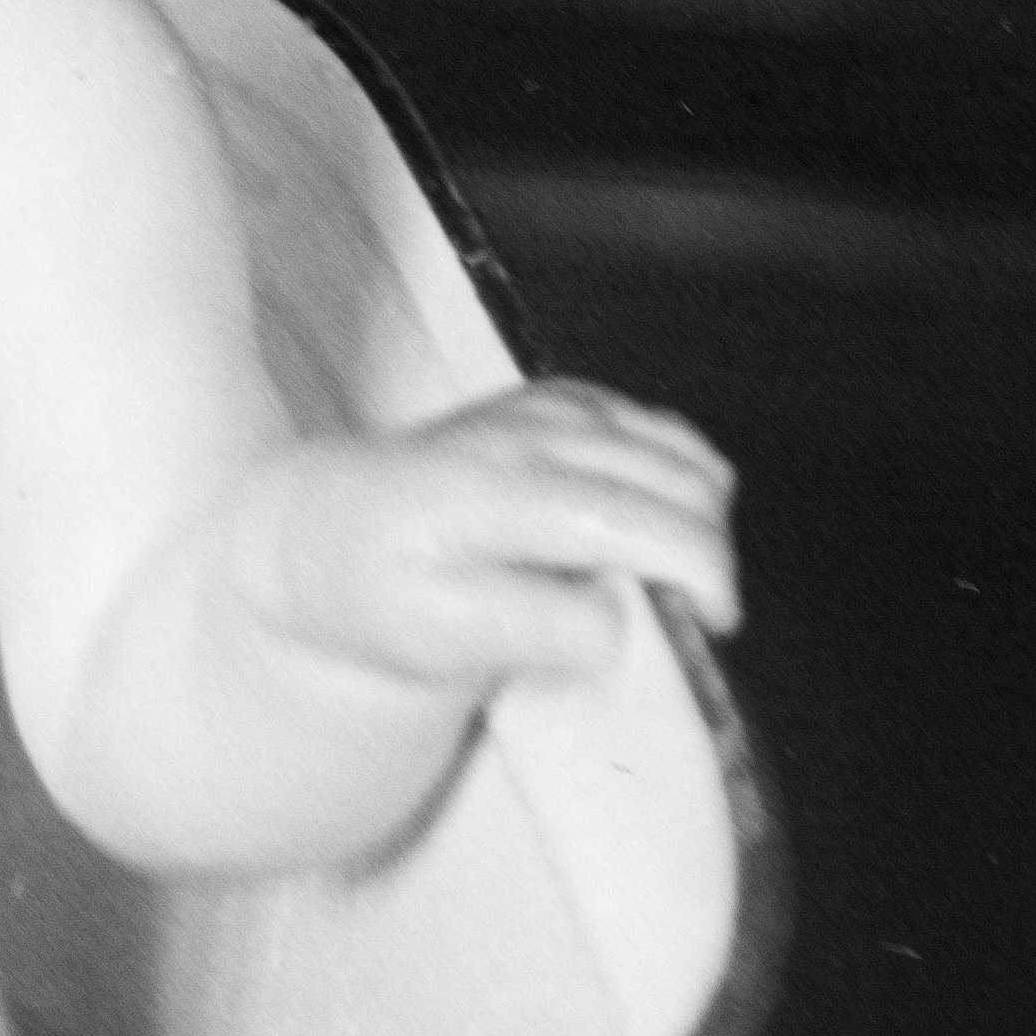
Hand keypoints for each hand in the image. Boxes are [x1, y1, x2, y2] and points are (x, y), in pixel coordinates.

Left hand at [249, 379, 744, 700]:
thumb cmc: (377, 596)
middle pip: (677, 484)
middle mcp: (529, 430)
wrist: (325, 533)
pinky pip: (662, 432)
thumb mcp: (431, 637)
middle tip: (689, 622)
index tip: (710, 629)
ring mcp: (550, 406)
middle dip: (708, 558)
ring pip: (683, 453)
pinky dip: (680, 481)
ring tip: (667, 583)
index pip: (634, 518)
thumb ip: (527, 628)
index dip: (698, 572)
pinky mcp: (562, 398)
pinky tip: (648, 530)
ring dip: (702, 521)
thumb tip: (616, 622)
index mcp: (496, 489)